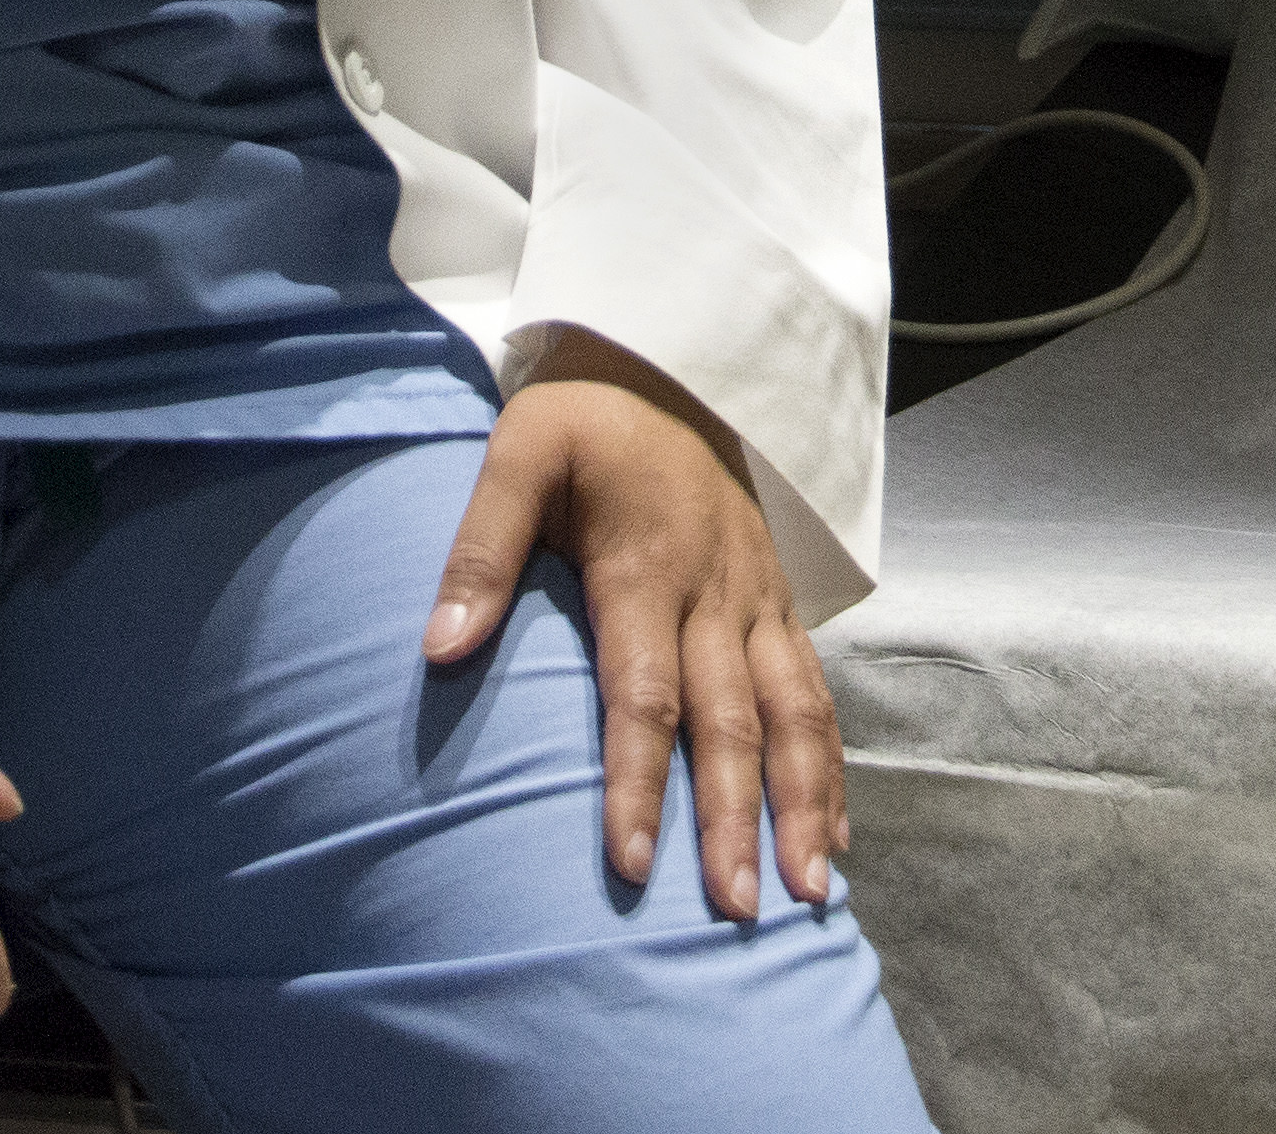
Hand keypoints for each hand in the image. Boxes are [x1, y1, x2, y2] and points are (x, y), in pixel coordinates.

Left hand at [423, 330, 847, 920]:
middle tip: (738, 909)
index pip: (644, 691)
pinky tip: (836, 834)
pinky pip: (815, 693)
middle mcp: (715, 592)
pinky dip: (830, 767)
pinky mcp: (778, 604)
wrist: (667, 365)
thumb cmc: (582, 420)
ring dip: (805, 805)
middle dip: (735, 820)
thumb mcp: (519, 452)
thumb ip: (481, 548)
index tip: (629, 863)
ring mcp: (758, 600)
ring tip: (812, 891)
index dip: (636, 780)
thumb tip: (439, 646)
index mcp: (647, 563)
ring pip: (795, 714)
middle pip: (731, 722)